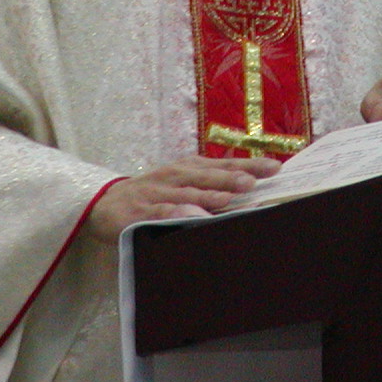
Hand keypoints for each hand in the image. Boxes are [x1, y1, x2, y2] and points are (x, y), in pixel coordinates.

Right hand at [82, 155, 280, 243]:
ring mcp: (157, 193)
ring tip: (229, 199)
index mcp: (189, 167)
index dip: (249, 165)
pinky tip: (191, 217)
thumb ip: (212, 185)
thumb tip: (253, 187)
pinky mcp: (140, 212)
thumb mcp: (183, 182)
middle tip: (254, 182)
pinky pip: (160, 213)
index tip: (276, 167)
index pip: (224, 164)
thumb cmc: (155, 194)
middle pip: (208, 176)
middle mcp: (175, 175)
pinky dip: (176, 214)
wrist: (106, 202)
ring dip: (207, 197)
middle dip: (231, 178)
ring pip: (186, 194)